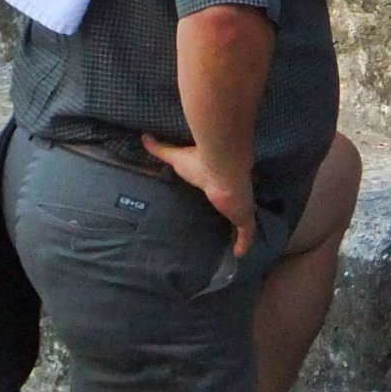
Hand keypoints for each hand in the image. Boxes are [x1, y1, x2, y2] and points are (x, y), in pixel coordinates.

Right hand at [142, 133, 257, 255]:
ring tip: (236, 241)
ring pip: (244, 219)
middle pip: (238, 203)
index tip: (224, 196)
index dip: (227, 192)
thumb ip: (162, 149)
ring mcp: (242, 204)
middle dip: (237, 210)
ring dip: (241, 229)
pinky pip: (246, 234)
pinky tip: (239, 254)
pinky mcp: (244, 216)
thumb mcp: (177, 158)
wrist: (222, 165)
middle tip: (231, 219)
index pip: (227, 186)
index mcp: (221, 179)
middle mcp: (235, 191)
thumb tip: (144, 137)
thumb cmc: (200, 161)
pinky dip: (243, 243)